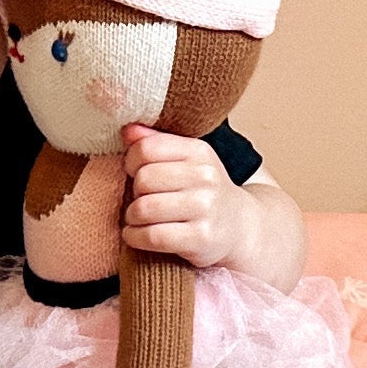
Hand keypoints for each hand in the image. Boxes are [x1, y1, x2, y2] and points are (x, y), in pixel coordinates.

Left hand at [121, 126, 248, 267]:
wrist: (239, 227)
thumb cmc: (203, 192)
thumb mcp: (187, 161)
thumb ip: (156, 142)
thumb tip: (128, 130)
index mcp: (199, 152)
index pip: (146, 148)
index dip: (131, 162)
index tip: (135, 173)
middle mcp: (205, 177)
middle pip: (143, 179)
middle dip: (134, 192)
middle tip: (142, 200)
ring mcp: (205, 208)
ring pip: (144, 208)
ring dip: (132, 217)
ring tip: (138, 219)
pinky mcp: (201, 237)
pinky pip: (152, 236)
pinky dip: (135, 237)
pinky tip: (136, 235)